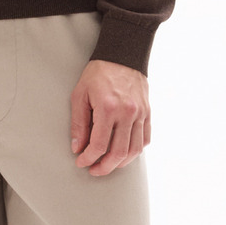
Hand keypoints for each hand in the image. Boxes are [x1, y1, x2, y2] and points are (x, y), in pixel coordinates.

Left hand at [69, 59, 150, 174]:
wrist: (123, 55)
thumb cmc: (98, 74)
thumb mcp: (80, 95)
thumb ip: (78, 123)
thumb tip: (77, 148)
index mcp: (108, 108)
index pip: (98, 145)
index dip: (88, 158)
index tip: (81, 162)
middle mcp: (127, 113)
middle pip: (118, 153)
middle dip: (104, 167)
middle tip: (94, 170)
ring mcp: (140, 113)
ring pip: (134, 150)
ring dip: (120, 163)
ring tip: (108, 164)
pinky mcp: (147, 112)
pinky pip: (145, 139)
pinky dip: (135, 151)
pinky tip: (124, 152)